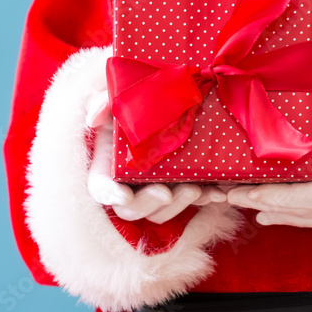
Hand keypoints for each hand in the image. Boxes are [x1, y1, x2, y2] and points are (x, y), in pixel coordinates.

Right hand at [86, 91, 224, 222]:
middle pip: (131, 209)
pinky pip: (187, 206)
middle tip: (167, 192)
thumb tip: (93, 119)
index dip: (109, 195)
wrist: (164, 103)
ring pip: (160, 213)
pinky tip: (218, 192)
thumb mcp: (116, 98)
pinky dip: (203, 201)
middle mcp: (128, 185)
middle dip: (150, 203)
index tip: (123, 194)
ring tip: (196, 189)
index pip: (100, 188)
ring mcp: (154, 191)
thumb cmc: (135, 103)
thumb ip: (102, 103)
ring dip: (178, 206)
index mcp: (107, 166)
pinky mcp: (179, 190)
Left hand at [225, 97, 311, 226]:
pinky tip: (271, 214)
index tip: (246, 192)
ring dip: (273, 211)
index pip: (305, 197)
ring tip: (242, 204)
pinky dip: (292, 217)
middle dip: (260, 202)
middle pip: (298, 210)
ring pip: (306, 217)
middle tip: (226, 196)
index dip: (274, 197)